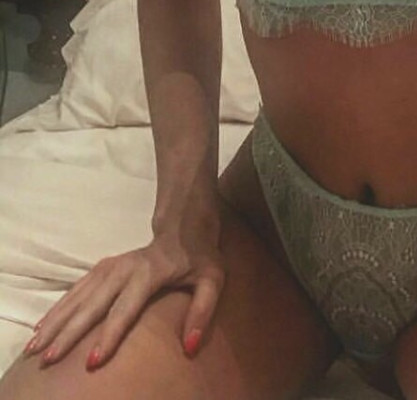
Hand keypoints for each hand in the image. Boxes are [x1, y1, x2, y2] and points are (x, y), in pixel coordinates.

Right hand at [22, 221, 225, 369]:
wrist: (185, 223)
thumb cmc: (200, 257)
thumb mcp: (213, 279)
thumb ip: (203, 311)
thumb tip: (191, 347)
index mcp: (150, 272)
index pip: (126, 308)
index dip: (110, 335)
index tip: (93, 362)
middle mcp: (124, 268)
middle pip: (93, 303)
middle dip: (69, 332)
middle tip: (49, 359)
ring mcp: (111, 266)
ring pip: (77, 295)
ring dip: (55, 320)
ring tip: (34, 347)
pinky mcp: (103, 267)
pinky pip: (75, 289)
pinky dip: (57, 307)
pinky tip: (41, 326)